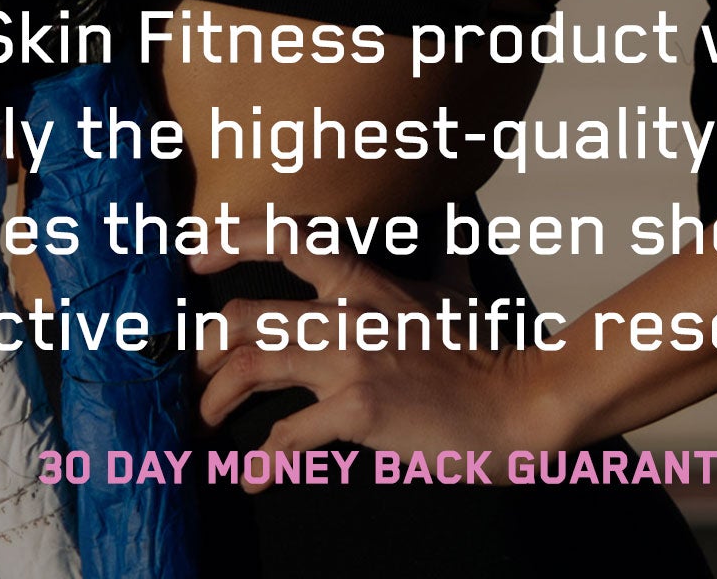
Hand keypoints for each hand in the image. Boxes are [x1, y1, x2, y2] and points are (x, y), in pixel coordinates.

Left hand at [190, 218, 558, 481]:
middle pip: (249, 314)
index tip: (196, 256)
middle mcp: (349, 311)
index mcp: (364, 281)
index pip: (289, 239)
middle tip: (196, 373)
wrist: (519, 402)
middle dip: (208, 348)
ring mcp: (353, 358)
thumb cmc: (486, 352)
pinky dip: (264, 461)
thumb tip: (452, 240)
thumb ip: (442, 263)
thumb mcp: (458, 292)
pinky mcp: (361, 408)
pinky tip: (254, 478)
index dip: (235, 239)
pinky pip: (291, 433)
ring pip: (256, 364)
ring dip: (219, 399)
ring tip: (208, 423)